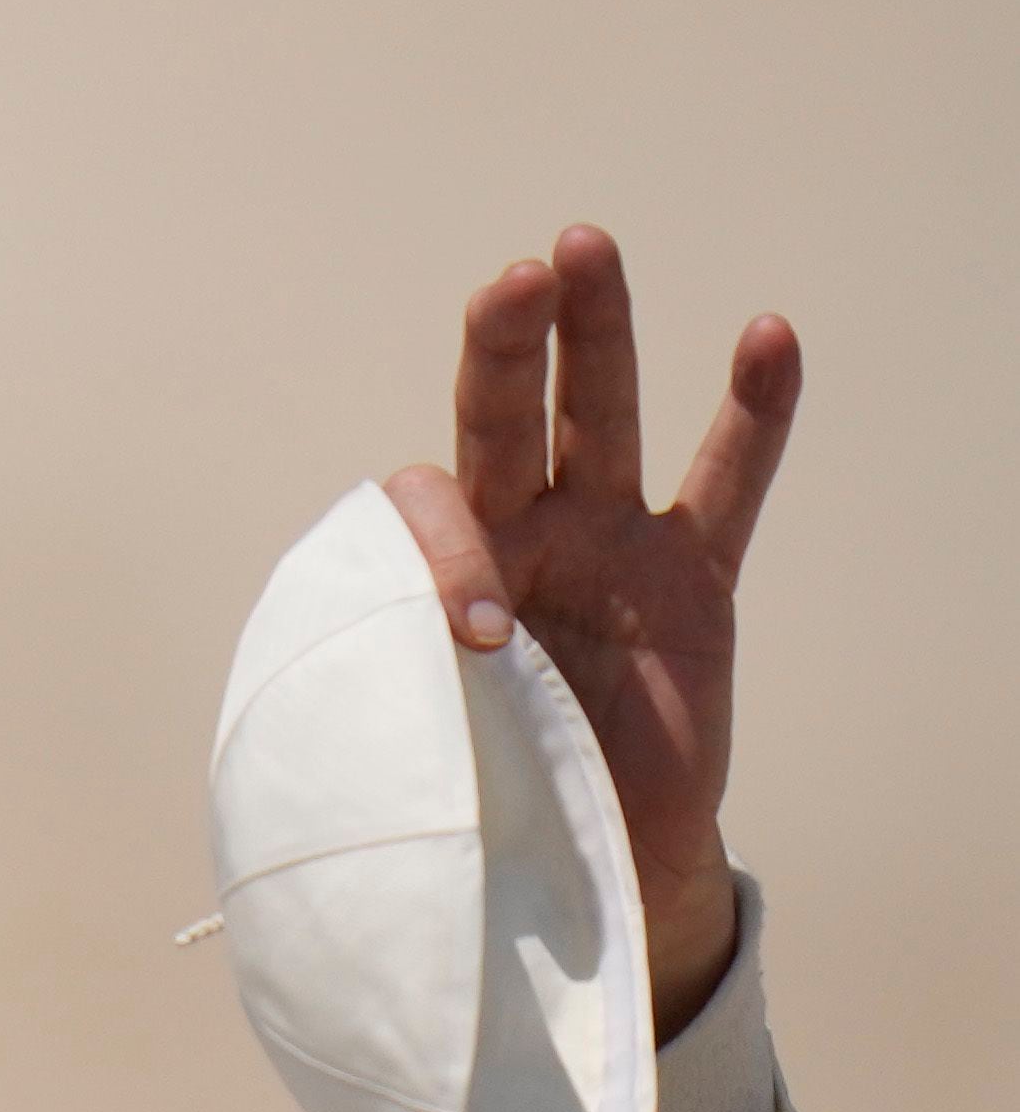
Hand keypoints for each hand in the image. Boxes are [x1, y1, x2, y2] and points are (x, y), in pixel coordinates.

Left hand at [383, 225, 796, 1037]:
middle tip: (514, 280)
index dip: (447, 555)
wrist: (569, 863)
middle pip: (501, 420)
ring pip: (599, 419)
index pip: (428, 509)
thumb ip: (384, 720)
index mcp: (430, 579)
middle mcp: (517, 540)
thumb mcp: (410, 761)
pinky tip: (765, 337)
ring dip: (596, 335)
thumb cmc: (476, 805)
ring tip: (583, 248)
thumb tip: (346, 735)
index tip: (475, 639)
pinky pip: (726, 483)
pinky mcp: (693, 580)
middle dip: (505, 350)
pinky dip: (751, 414)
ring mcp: (608, 547)